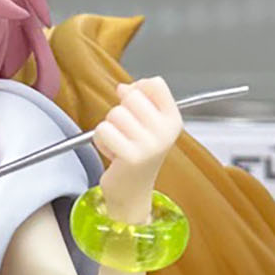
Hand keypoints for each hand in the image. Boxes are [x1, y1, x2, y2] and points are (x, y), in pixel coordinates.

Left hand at [93, 78, 181, 222]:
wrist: (132, 190)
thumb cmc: (137, 153)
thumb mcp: (146, 123)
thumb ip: (138, 100)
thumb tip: (123, 87)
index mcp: (173, 120)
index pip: (155, 84)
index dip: (138, 89)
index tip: (135, 105)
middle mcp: (165, 132)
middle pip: (132, 96)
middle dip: (121, 110)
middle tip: (126, 130)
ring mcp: (150, 145)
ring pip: (115, 113)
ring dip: (110, 127)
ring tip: (120, 142)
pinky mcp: (131, 156)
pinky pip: (103, 130)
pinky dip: (101, 140)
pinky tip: (112, 151)